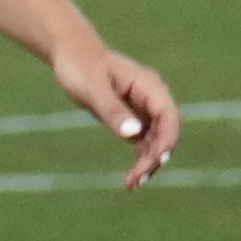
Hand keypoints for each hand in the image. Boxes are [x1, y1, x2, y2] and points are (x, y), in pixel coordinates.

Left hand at [61, 35, 180, 181]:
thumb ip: (112, 110)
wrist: (71, 57)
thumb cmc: (81, 67)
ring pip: (156, 140)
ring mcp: (145, 110)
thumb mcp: (93, 88)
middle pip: (165, 131)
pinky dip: (141, 158)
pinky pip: (144, 142)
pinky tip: (132, 178)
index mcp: (149, 86)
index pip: (168, 115)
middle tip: (138, 179)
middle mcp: (152, 99)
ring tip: (133, 183)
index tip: (160, 159)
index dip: (168, 138)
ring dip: (149, 162)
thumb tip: (133, 134)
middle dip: (156, 156)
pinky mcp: (133, 119)